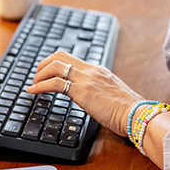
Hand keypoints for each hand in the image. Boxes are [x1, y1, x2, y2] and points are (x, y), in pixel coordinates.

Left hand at [27, 50, 143, 137]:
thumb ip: (99, 91)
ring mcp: (86, 79)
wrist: (136, 114)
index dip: (54, 63)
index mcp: (97, 70)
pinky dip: (39, 86)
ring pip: (54, 65)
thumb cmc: (127, 110)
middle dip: (42, 64)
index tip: (45, 73)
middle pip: (59, 55)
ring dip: (39, 74)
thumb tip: (90, 98)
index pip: (70, 58)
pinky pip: (55, 83)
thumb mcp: (111, 94)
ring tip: (33, 85)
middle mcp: (90, 70)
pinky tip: (33, 91)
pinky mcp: (82, 91)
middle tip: (36, 77)